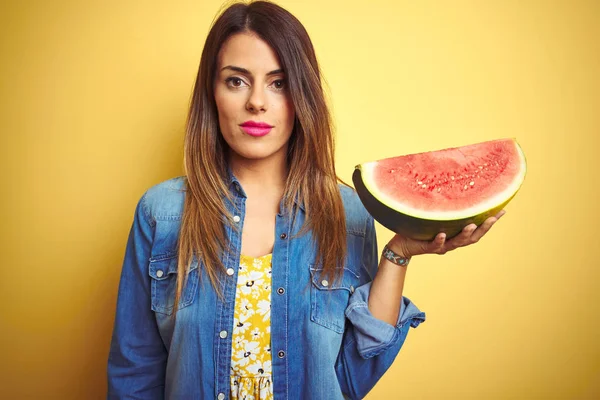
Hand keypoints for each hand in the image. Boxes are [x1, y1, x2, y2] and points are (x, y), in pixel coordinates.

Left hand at [388, 210, 505, 257]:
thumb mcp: (436, 214)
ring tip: (471, 226)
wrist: (402, 242)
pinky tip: (442, 233)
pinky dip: (439, 240)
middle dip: (484, 228)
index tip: (503, 210)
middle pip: (473, 237)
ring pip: (457, 242)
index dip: (491, 221)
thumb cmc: (421, 226)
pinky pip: (435, 244)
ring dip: (465, 234)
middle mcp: (452, 241)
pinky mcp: (427, 247)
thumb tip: (454, 180)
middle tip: (493, 218)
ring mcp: (441, 245)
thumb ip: (446, 205)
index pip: (478, 228)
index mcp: (457, 233)